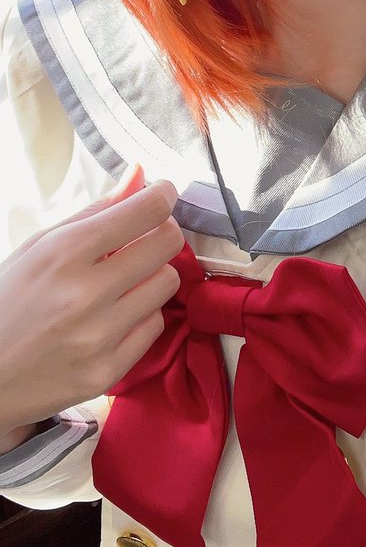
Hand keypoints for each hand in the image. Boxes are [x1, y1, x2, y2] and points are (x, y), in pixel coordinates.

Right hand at [0, 165, 183, 437]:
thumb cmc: (6, 302)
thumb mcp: (39, 247)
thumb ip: (96, 210)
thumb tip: (142, 174)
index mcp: (63, 253)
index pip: (147, 210)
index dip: (162, 196)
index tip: (161, 195)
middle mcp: (85, 294)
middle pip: (168, 243)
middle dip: (161, 233)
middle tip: (143, 239)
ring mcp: (98, 336)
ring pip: (167, 282)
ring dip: (150, 276)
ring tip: (121, 283)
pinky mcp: (106, 372)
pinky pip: (154, 326)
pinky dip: (139, 317)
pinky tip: (112, 318)